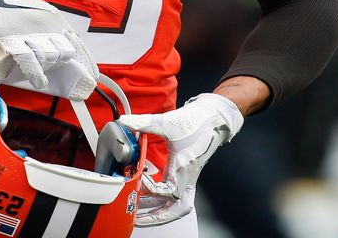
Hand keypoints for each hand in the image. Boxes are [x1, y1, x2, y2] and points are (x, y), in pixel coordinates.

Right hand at [0, 0, 96, 98]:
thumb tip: (60, 44)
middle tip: (53, 69)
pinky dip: (36, 74)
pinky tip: (39, 81)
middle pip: (66, 52)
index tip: (91, 75)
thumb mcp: (34, 11)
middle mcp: (44, 23)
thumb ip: (48, 28)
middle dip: (62, 65)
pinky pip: (30, 61)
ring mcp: (29, 31)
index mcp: (52, 16)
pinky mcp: (13, 40)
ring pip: (50, 57)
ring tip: (40, 70)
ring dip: (47, 68)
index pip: (76, 41)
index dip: (85, 61)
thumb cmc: (5, 5)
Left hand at [117, 93, 243, 225]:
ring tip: (139, 212)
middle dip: (157, 217)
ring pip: (175, 204)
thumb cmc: (196, 123)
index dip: (151, 189)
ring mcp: (187, 177)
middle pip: (176, 209)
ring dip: (158, 210)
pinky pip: (173, 193)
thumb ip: (143, 122)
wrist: (213, 118)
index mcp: (184, 170)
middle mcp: (187, 178)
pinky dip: (161, 198)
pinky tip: (147, 194)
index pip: (168, 192)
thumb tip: (124, 121)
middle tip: (138, 219)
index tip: (139, 177)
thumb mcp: (167, 122)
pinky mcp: (185, 173)